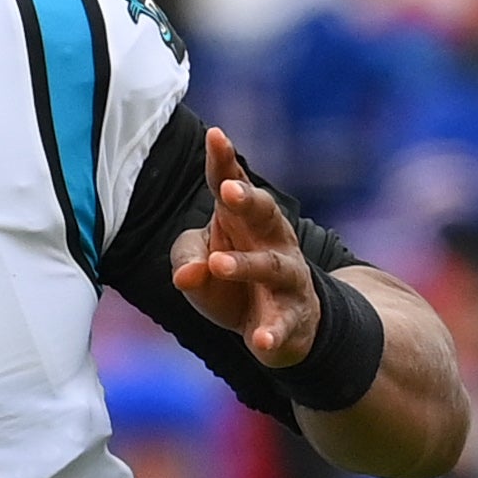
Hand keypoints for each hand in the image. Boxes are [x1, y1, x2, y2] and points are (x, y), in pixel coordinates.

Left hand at [170, 126, 320, 366]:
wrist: (279, 328)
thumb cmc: (232, 281)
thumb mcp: (199, 265)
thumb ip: (184, 260)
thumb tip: (187, 276)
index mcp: (245, 220)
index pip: (231, 185)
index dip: (224, 162)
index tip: (215, 136)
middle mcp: (272, 241)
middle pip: (265, 213)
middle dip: (249, 199)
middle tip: (228, 191)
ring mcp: (287, 279)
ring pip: (273, 267)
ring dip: (246, 265)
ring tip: (219, 265)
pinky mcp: (293, 318)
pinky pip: (284, 325)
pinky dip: (273, 333)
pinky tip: (260, 341)